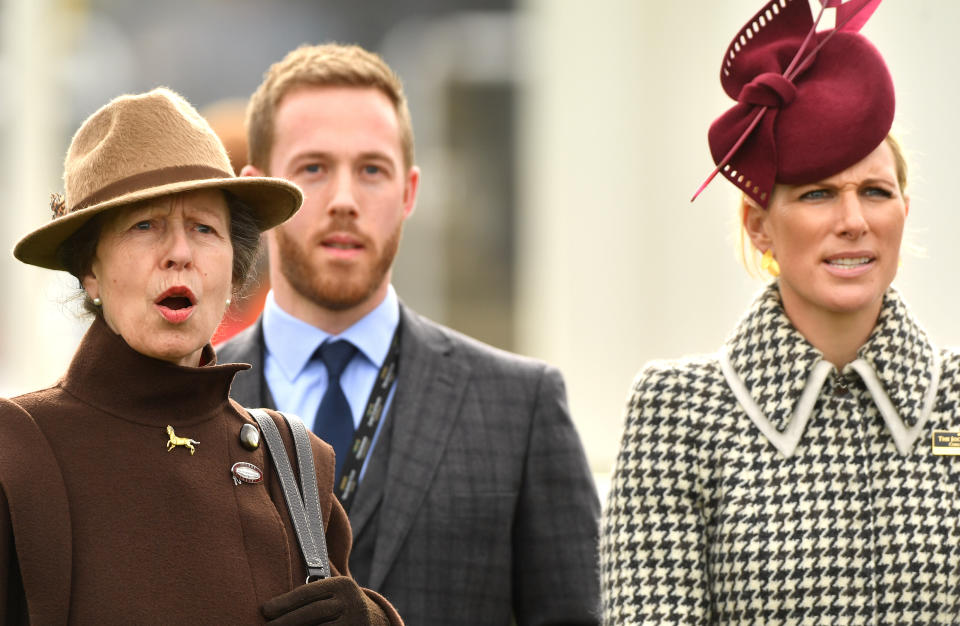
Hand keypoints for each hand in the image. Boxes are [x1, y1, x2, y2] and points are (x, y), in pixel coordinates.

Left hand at [262, 576, 377, 624]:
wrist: (375, 623)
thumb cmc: (341, 604)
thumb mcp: (335, 588)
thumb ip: (318, 575)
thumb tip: (292, 546)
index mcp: (342, 585)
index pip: (309, 592)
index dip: (284, 602)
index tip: (264, 610)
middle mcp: (351, 602)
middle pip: (312, 612)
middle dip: (285, 621)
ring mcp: (355, 621)